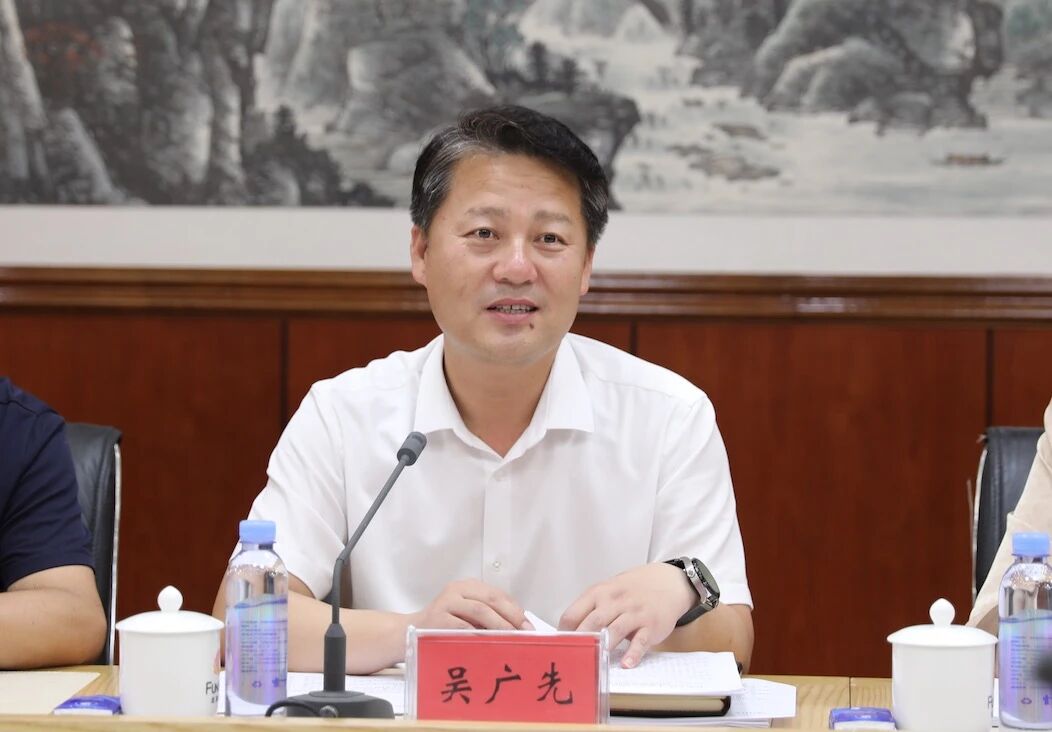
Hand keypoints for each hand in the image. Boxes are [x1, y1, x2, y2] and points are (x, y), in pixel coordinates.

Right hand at [409, 579, 532, 630]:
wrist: (406, 633)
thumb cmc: (442, 628)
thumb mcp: (465, 616)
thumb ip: (486, 617)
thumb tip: (518, 630)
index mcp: (468, 586)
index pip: (498, 594)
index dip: (516, 610)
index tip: (529, 627)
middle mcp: (457, 590)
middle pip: (491, 599)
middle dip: (511, 616)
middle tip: (525, 633)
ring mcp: (446, 602)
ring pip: (480, 610)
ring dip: (499, 625)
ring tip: (511, 639)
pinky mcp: (437, 618)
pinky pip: (462, 626)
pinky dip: (477, 635)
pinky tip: (488, 645)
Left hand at [559, 563, 693, 667]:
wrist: (666, 583)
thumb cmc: (631, 591)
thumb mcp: (607, 592)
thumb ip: (589, 609)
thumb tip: (566, 633)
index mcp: (598, 593)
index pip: (573, 613)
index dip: (563, 633)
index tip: (559, 648)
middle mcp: (615, 602)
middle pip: (592, 622)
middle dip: (580, 641)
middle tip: (571, 658)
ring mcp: (634, 613)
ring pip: (615, 630)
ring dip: (604, 645)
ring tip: (594, 662)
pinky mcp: (650, 625)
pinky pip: (640, 640)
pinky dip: (633, 653)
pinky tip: (626, 664)